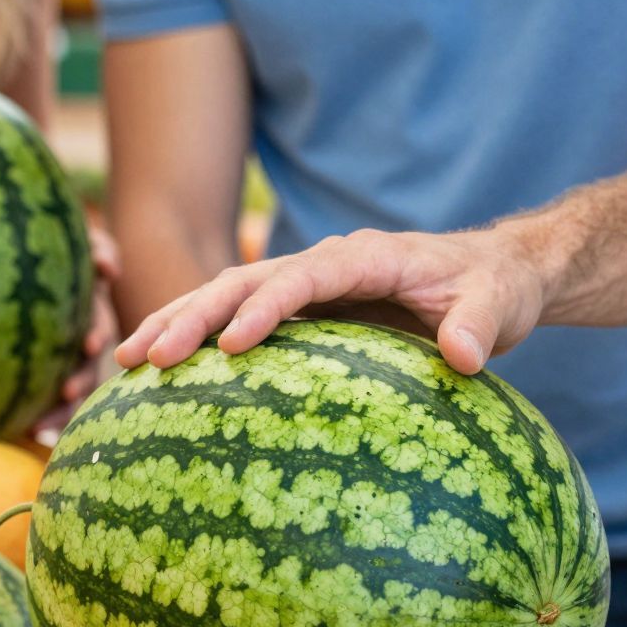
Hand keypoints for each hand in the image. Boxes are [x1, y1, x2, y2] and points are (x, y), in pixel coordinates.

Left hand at [36, 227, 121, 440]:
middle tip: (69, 389)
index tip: (88, 345)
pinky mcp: (51, 385)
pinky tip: (25, 431)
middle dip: (79, 379)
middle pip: (84, 366)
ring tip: (40, 427)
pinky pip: (50, 407)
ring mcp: (66, 366)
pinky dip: (43, 420)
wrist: (17, 266)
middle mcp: (81, 343)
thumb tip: (109, 268)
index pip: (96, 326)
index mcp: (89, 315)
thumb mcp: (83, 248)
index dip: (94, 333)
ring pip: (69, 393)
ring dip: (60, 409)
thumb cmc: (47, 253)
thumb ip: (98, 249)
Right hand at [115, 226, 548, 373]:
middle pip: (246, 280)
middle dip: (193, 314)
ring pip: (230, 294)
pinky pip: (241, 317)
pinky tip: (159, 370)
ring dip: (178, 321)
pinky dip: (199, 337)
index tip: (232, 344)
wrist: (496, 277)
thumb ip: (480, 325)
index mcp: (366, 256)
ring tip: (126, 359)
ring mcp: (310, 284)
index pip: (304, 276)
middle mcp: (328, 263)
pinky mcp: (305, 309)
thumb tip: (463, 358)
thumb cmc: (497, 291)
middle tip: (145, 355)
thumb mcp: (499, 305)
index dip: (266, 307)